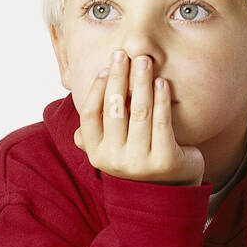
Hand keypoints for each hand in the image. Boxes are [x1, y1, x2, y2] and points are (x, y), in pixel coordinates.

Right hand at [72, 49, 204, 185]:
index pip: (90, 115)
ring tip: (145, 62)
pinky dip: (161, 99)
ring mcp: (139, 163)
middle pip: (114, 109)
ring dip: (141, 82)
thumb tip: (75, 117)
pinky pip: (162, 123)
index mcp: (97, 154)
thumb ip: (99, 132)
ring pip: (139, 112)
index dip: (97, 89)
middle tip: (125, 55)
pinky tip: (163, 83)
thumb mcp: (115, 149)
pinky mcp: (164, 161)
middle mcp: (114, 160)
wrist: (171, 192)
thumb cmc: (140, 160)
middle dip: (119, 78)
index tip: (107, 68)